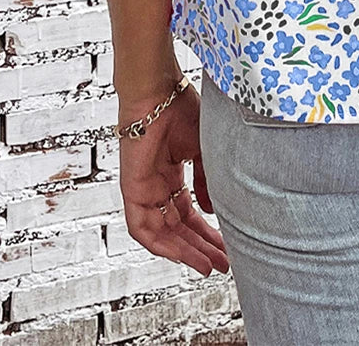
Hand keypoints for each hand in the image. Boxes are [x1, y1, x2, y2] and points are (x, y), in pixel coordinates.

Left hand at [118, 79, 230, 275]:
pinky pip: (142, 227)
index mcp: (173, 174)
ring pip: (162, 232)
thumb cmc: (181, 109)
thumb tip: (211, 210)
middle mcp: (158, 185)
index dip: (207, 232)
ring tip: (207, 265)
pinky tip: (181, 255)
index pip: (190, 213)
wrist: (159, 93)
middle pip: (179, 227)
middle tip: (223, 264)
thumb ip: (206, 181)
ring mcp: (144, 189)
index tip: (226, 248)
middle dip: (201, 247)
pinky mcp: (132, 190)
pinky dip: (160, 244)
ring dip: (185, 251)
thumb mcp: (203, 150)